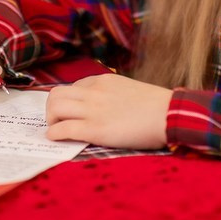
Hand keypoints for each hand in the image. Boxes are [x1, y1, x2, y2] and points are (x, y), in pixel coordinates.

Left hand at [45, 74, 172, 149]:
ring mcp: (92, 110)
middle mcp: (93, 92)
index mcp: (102, 80)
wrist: (169, 114)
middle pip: (56, 94)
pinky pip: (63, 129)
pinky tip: (55, 138)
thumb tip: (104, 106)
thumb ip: (112, 94)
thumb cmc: (156, 106)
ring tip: (56, 130)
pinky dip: (54, 134)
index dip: (69, 101)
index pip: (73, 87)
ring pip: (55, 107)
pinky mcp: (94, 129)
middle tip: (57, 121)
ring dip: (51, 120)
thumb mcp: (129, 89)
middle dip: (52, 109)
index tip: (70, 112)